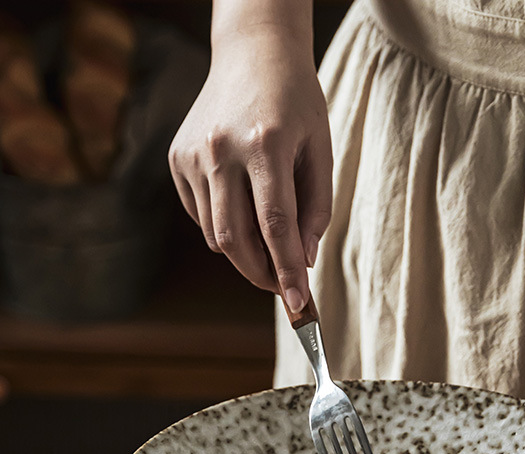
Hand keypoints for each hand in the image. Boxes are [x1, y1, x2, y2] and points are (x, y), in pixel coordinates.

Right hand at [168, 22, 331, 311]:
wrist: (253, 53)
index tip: (300, 304)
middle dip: (261, 275)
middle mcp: (221, 150)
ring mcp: (193, 155)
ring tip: (269, 249)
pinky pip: (202, 216)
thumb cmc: (296, 103)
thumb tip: (303, 259)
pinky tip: (243, 211)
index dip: (287, 271)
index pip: (275, 225)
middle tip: (282, 288)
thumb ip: (316, 208)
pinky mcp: (177, 159)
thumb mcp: (320, 150)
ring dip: (245, 255)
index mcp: (264, 144)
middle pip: (236, 239)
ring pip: (216, 235)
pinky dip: (224, 229)